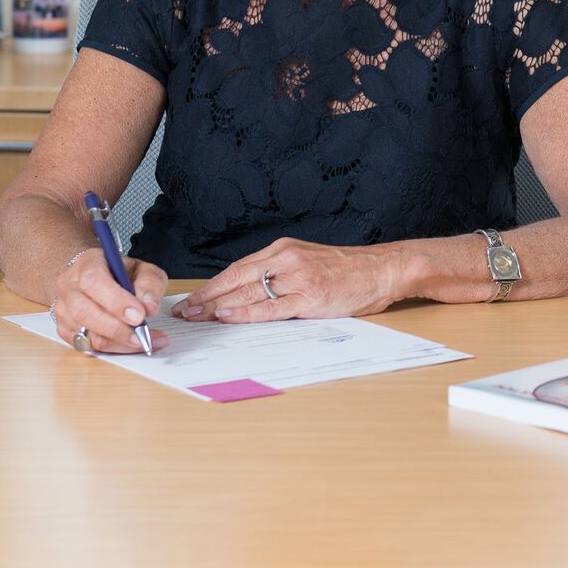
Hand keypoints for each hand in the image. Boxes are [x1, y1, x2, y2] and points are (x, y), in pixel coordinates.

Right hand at [51, 251, 169, 352]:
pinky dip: (112, 349)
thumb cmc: (122, 273)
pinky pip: (86, 346)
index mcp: (87, 263)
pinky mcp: (64, 329)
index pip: (94, 281)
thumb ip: (149, 284)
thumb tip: (149, 307)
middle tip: (143, 336)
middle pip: (83, 311)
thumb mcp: (144, 269)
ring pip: (85, 333)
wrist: (100, 278)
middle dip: (117, 329)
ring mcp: (63, 309)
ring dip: (118, 343)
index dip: (116, 301)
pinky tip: (131, 345)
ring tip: (145, 341)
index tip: (139, 316)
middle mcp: (68, 286)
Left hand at [175, 239, 399, 322]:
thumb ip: (281, 273)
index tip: (194, 298)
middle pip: (236, 279)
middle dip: (207, 297)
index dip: (212, 285)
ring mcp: (298, 277)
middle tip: (185, 311)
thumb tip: (249, 294)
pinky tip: (228, 318)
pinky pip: (271, 307)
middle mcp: (287, 259)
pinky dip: (246, 313)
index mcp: (284, 249)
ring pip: (249, 293)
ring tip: (198, 318)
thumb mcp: (309, 261)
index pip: (238, 268)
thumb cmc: (348, 270)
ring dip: (219, 307)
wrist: (382, 269)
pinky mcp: (310, 296)